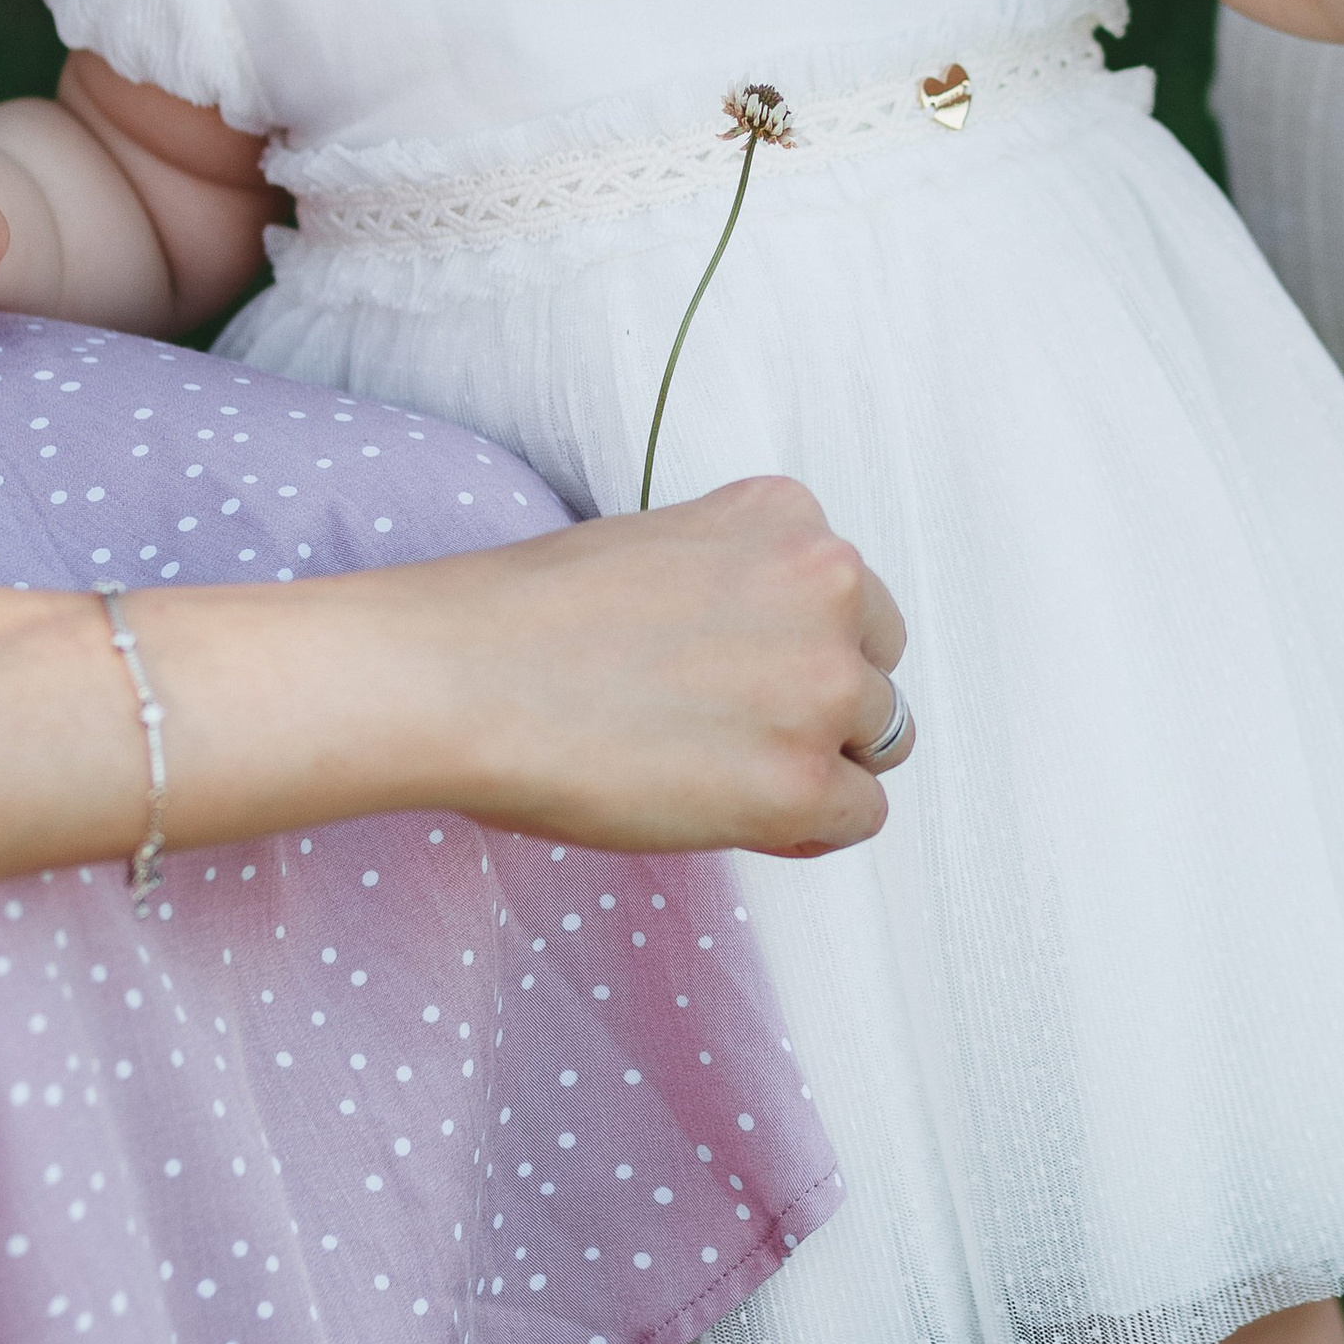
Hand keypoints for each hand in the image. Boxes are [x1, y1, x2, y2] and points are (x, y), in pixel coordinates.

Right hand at [419, 477, 912, 859]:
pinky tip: (731, 815)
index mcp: (788, 515)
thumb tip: (778, 673)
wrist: (462, 677)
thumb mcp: (660, 549)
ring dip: (815, 764)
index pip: (846, 600)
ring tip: (718, 773)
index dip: (793, 651)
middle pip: (876, 668)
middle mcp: (829, 584)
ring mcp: (823, 685)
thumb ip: (741, 587)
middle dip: (819, 705)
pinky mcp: (802, 781)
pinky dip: (806, 828)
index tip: (727, 677)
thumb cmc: (528, 619)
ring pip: (880, 744)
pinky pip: (859, 816)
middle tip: (724, 732)